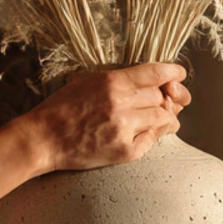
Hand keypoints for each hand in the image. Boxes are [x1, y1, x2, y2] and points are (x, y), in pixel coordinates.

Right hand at [30, 63, 189, 171]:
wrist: (44, 139)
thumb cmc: (62, 109)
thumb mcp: (87, 82)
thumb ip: (118, 80)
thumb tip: (151, 83)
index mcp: (112, 82)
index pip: (156, 73)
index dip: (173, 72)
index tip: (179, 74)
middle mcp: (121, 103)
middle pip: (162, 96)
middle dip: (167, 98)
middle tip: (166, 101)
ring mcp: (124, 128)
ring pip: (163, 118)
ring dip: (166, 118)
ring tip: (162, 119)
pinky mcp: (124, 151)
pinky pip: (152, 141)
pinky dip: (153, 136)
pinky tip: (145, 134)